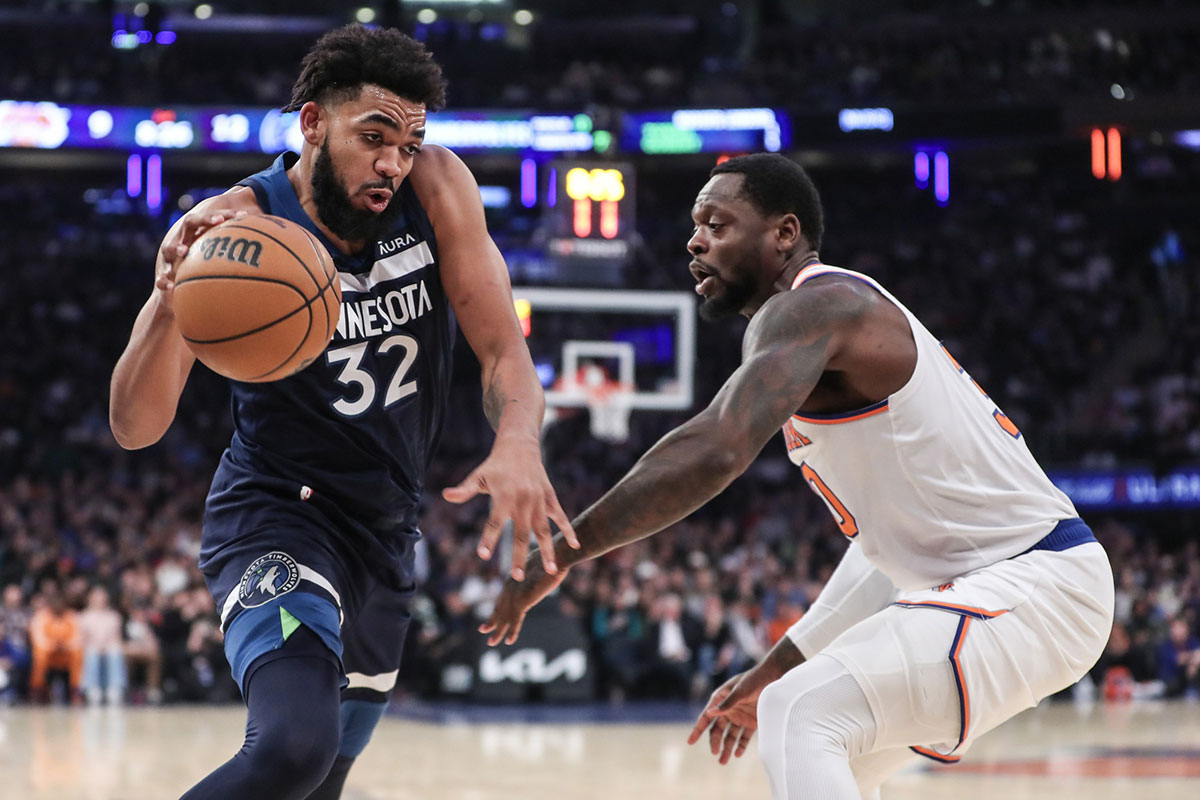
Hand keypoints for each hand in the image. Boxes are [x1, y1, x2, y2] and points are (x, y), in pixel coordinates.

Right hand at [156, 209, 248, 310]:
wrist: (175, 295)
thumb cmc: (201, 272)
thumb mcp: (216, 262)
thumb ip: (234, 254)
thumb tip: (265, 251)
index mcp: (196, 235)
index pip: (210, 219)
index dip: (223, 215)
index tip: (240, 215)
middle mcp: (182, 241)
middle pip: (190, 223)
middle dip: (204, 219)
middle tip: (218, 220)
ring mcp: (169, 258)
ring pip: (169, 248)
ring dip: (176, 247)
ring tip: (184, 251)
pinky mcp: (162, 276)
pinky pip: (161, 278)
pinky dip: (164, 281)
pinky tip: (170, 285)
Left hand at [442, 430, 577, 580]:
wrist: (520, 446)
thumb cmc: (496, 465)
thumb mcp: (478, 476)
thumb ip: (465, 489)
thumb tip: (445, 495)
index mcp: (504, 496)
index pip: (494, 522)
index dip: (488, 538)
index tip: (482, 555)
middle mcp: (523, 500)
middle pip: (521, 533)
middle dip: (519, 555)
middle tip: (517, 577)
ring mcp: (539, 500)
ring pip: (544, 530)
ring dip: (547, 550)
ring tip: (551, 571)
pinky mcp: (550, 497)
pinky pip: (560, 517)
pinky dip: (568, 530)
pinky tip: (576, 545)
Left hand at [478, 562, 567, 645]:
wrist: (558, 557)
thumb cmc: (552, 559)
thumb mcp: (538, 567)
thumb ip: (533, 573)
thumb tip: (537, 572)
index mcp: (513, 579)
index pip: (502, 598)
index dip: (496, 609)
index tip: (491, 614)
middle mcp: (510, 587)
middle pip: (499, 608)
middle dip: (491, 621)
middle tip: (483, 630)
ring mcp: (515, 594)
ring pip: (505, 617)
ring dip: (498, 631)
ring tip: (491, 642)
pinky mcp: (523, 600)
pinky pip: (516, 620)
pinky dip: (512, 631)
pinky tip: (509, 641)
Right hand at [687, 669, 769, 764]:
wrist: (775, 677)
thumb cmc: (754, 680)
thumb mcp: (740, 690)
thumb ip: (726, 703)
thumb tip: (709, 712)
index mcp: (720, 698)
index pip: (706, 716)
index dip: (698, 729)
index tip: (690, 741)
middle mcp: (728, 709)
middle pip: (717, 729)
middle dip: (715, 742)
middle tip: (715, 753)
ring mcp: (740, 716)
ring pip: (730, 736)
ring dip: (726, 748)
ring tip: (723, 761)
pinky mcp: (751, 722)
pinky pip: (744, 736)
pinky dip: (740, 746)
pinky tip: (738, 754)